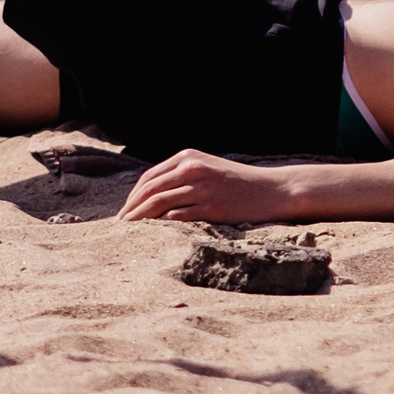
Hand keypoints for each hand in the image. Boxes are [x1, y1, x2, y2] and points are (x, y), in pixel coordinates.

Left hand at [118, 149, 304, 224]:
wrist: (274, 190)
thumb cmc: (240, 183)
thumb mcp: (209, 168)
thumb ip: (183, 175)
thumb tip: (153, 195)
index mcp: (188, 158)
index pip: (149, 178)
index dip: (132, 197)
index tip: (124, 212)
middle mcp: (193, 169)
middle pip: (149, 190)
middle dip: (130, 210)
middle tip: (119, 227)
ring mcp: (202, 187)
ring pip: (158, 204)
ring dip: (139, 220)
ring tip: (130, 234)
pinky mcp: (212, 207)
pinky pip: (177, 217)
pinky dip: (161, 226)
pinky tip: (152, 236)